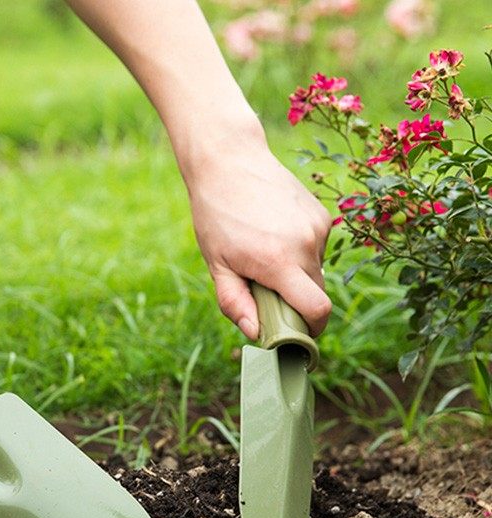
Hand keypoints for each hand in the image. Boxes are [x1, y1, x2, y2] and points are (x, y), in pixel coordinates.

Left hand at [186, 136, 332, 338]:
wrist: (229, 161)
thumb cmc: (216, 215)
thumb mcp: (217, 265)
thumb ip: (235, 303)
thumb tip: (257, 334)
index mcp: (279, 262)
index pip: (317, 310)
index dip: (312, 329)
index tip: (298, 335)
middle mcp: (306, 244)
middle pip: (317, 294)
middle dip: (298, 305)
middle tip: (267, 295)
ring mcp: (318, 227)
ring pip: (316, 272)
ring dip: (296, 276)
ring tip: (264, 254)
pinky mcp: (322, 215)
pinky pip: (316, 249)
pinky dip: (300, 253)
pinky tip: (275, 234)